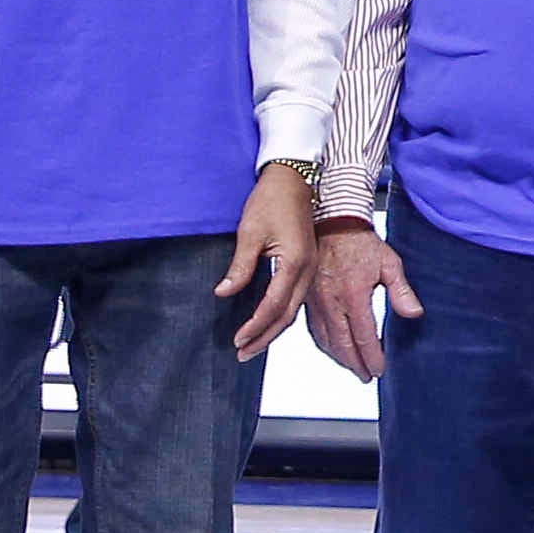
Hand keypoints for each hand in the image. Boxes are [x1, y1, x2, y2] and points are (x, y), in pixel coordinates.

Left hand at [214, 162, 317, 357]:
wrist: (292, 179)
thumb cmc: (270, 200)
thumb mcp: (250, 232)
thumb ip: (240, 266)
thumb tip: (224, 293)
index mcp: (294, 262)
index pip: (273, 305)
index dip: (255, 325)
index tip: (237, 340)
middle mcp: (307, 270)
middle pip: (287, 315)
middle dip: (265, 337)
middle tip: (243, 353)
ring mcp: (309, 268)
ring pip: (293, 309)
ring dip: (273, 329)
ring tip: (253, 344)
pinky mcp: (306, 264)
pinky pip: (296, 298)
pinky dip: (281, 315)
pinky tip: (268, 321)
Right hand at [303, 217, 422, 381]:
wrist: (332, 224)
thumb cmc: (362, 243)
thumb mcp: (389, 263)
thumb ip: (401, 291)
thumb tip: (414, 314)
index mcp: (353, 295)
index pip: (363, 336)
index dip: (372, 357)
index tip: (379, 369)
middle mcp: (331, 302)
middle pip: (342, 344)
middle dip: (356, 364)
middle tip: (366, 377)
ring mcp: (316, 302)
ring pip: (326, 340)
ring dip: (340, 358)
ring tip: (353, 368)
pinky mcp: (307, 299)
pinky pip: (314, 329)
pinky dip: (324, 344)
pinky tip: (333, 349)